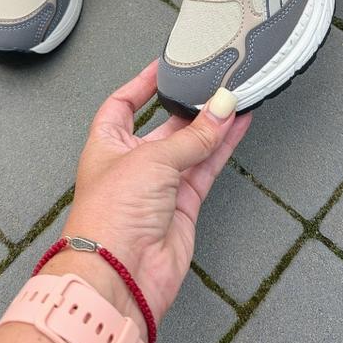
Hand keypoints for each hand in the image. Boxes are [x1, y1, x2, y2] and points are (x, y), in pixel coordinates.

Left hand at [45, 60, 251, 333]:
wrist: (120, 274)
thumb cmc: (108, 219)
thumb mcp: (150, 160)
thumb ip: (192, 136)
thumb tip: (220, 110)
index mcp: (106, 145)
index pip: (122, 105)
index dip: (141, 85)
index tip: (163, 68)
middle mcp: (131, 164)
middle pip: (164, 125)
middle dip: (188, 107)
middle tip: (214, 86)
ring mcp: (158, 186)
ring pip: (190, 146)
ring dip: (212, 125)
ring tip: (234, 100)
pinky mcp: (182, 205)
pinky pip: (205, 168)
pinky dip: (222, 147)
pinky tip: (236, 127)